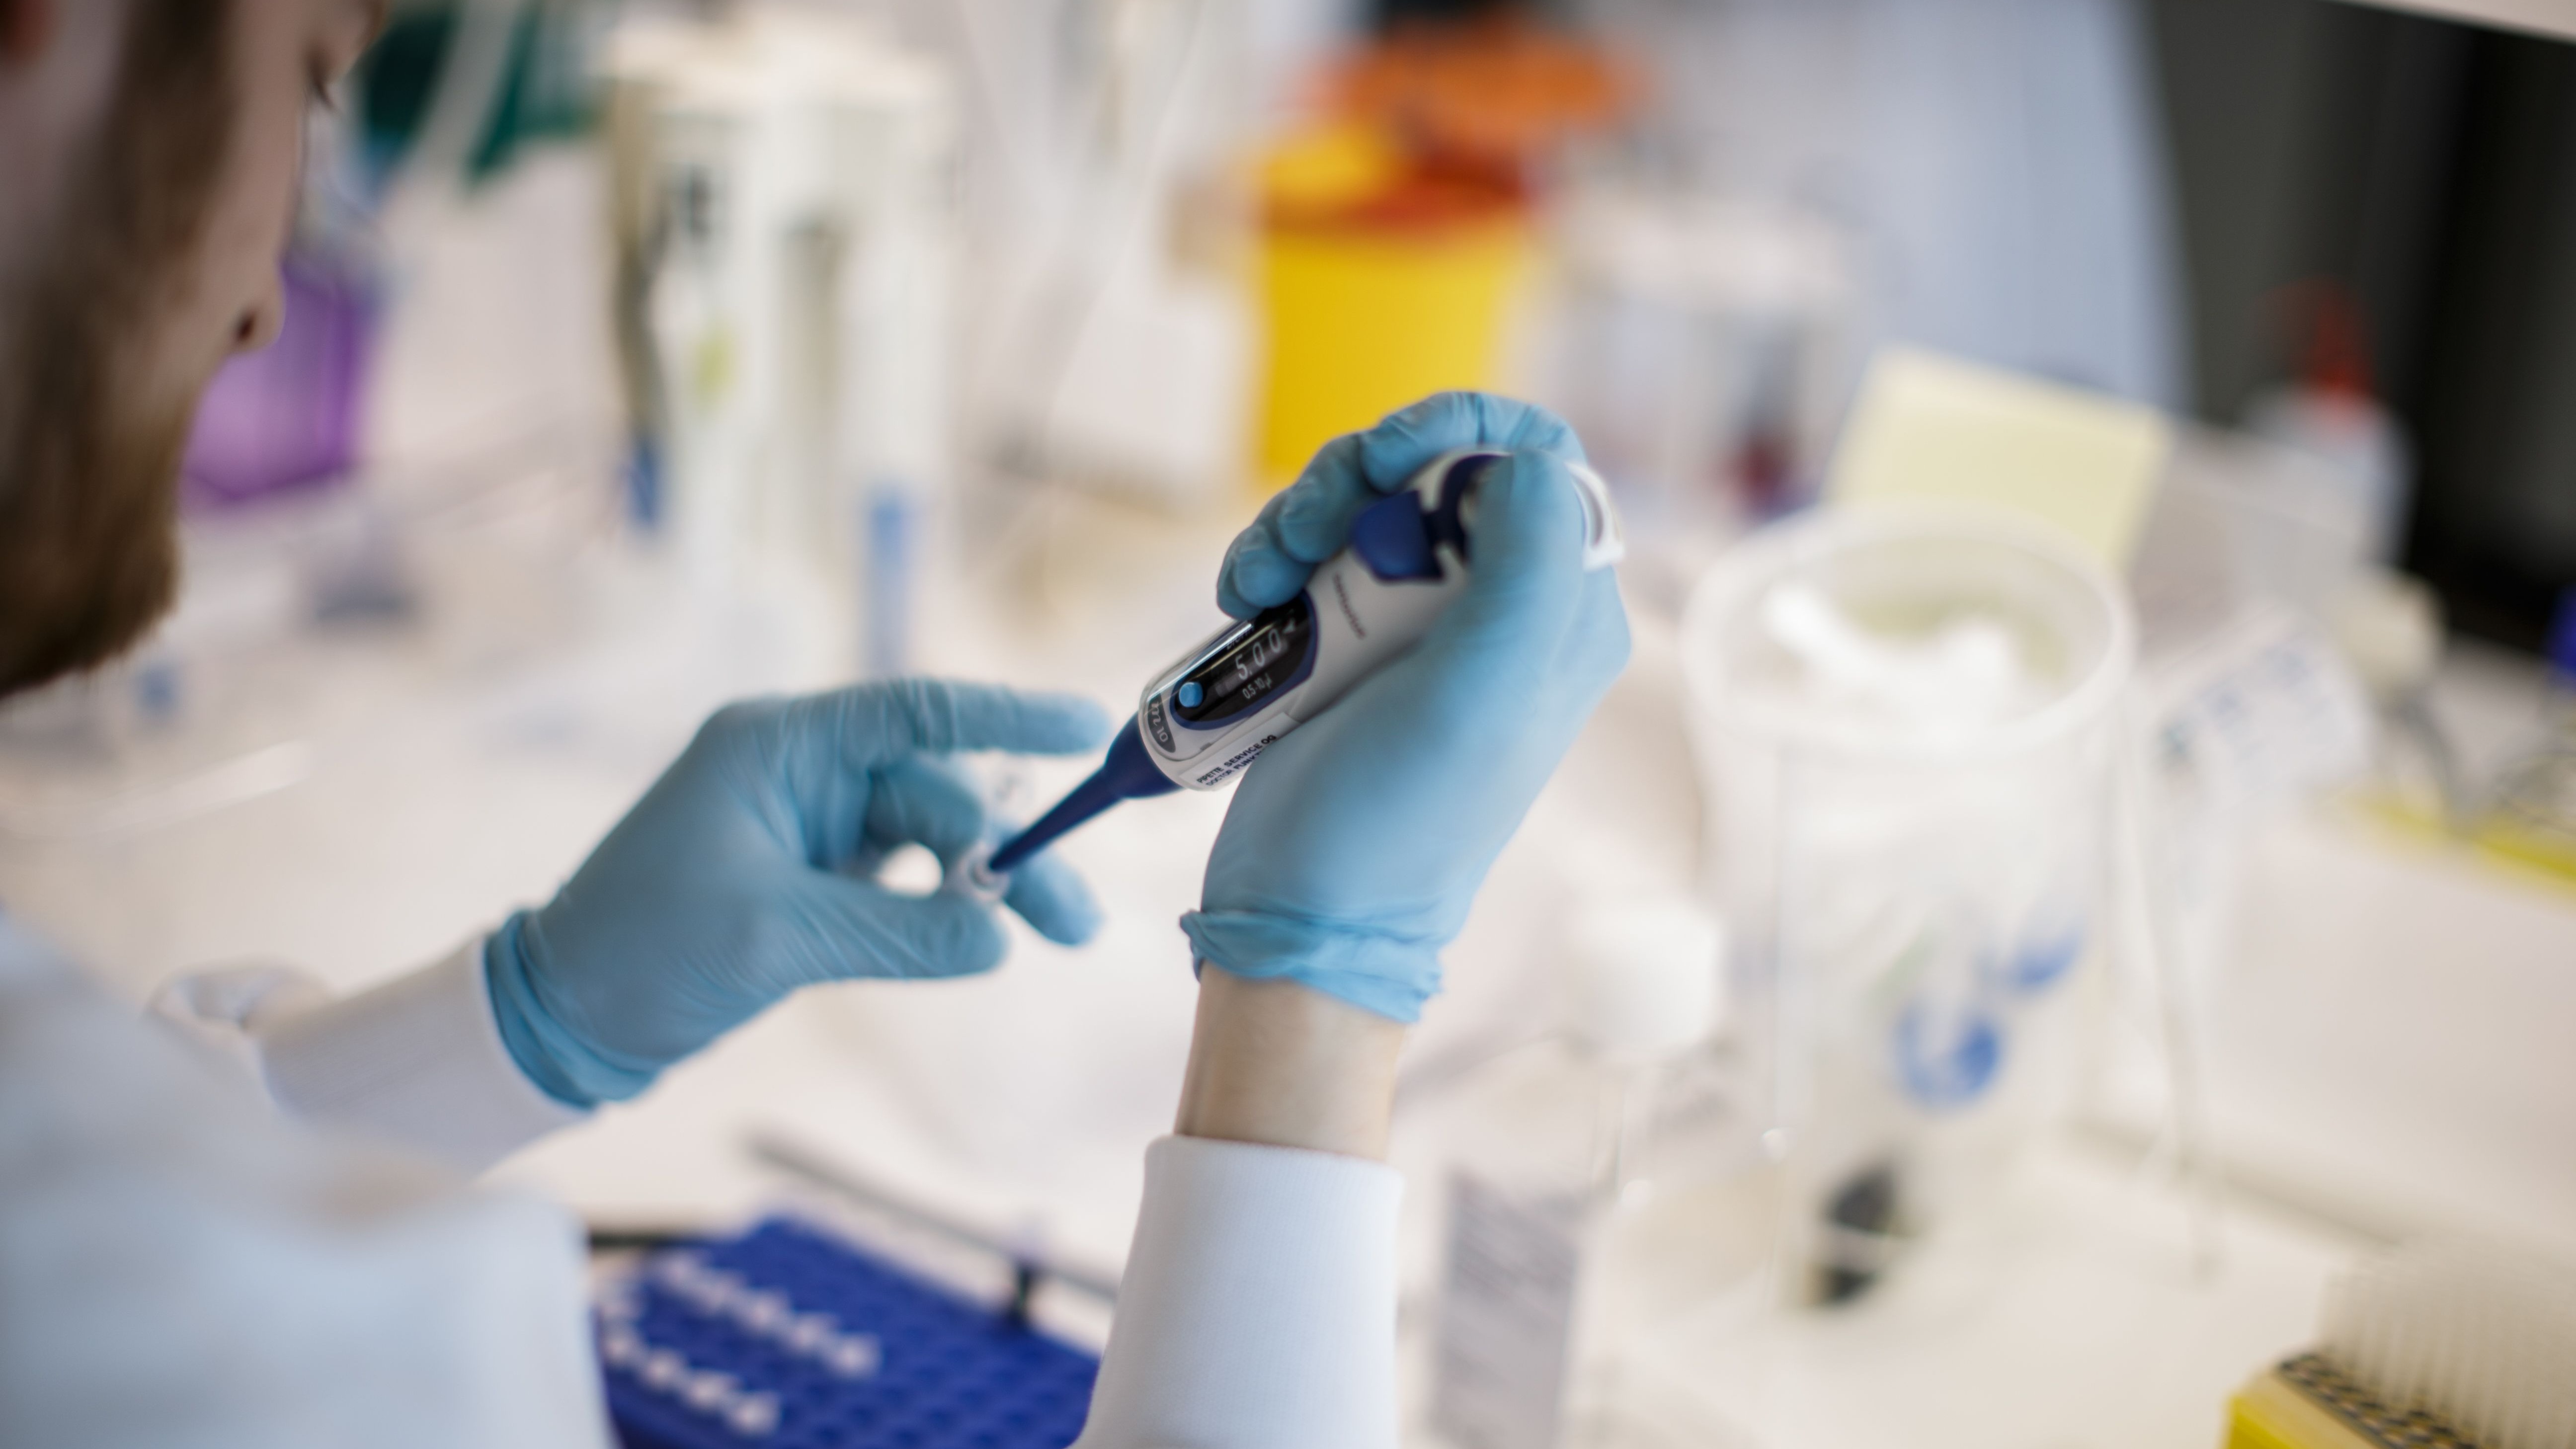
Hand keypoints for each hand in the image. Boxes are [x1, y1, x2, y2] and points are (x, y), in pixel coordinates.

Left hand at [487, 680, 1108, 1105]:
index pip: (914, 713)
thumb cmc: (644, 952)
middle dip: (1009, 851)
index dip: (1006, 718)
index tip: (1086, 728)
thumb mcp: (774, 938)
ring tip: (1062, 934)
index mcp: (779, 747)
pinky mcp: (817, 876)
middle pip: (938, 793)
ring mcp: (811, 823)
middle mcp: (803, 771)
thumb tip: (998, 933)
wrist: (563, 1017)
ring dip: (993, 885)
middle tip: (1074, 921)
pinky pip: (907, 879)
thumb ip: (897, 930)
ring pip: (933, 839)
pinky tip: (991, 935)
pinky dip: (951, 906)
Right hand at [1183, 393, 1630, 1022]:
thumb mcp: (1483, 690)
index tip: (1388, 455)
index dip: (1464, 429)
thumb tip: (1525, 461)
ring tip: (1257, 582)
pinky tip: (1245, 600)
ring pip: (1368, 502)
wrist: (1304, 911)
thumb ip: (1530, 565)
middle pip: (1439, 468)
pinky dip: (1272, 557)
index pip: (1541, 458)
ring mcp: (1424, 623)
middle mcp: (1504, 608)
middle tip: (1303, 533)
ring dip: (1300, 517)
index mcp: (1562, 613)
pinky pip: (1316, 551)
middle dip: (1358, 478)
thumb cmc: (1396, 818)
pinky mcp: (1354, 641)